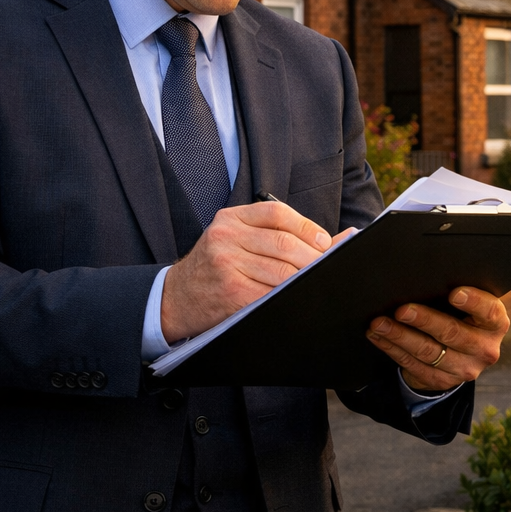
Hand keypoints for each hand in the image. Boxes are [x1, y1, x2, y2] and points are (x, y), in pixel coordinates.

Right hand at [161, 202, 331, 342]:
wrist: (175, 298)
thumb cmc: (215, 267)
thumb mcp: (235, 239)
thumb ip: (276, 233)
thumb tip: (335, 239)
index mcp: (231, 219)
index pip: (277, 213)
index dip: (307, 227)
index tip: (325, 242)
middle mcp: (226, 237)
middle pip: (284, 243)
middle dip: (313, 257)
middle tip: (327, 266)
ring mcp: (226, 264)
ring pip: (282, 270)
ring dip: (304, 278)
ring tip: (314, 282)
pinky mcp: (230, 291)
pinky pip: (271, 293)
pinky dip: (288, 295)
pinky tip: (295, 296)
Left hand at [367, 287, 509, 391]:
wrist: (462, 352)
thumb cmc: (462, 314)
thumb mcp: (470, 304)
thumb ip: (459, 292)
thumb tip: (428, 275)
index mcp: (496, 324)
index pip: (490, 312)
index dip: (473, 302)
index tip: (454, 293)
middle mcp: (485, 349)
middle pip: (452, 333)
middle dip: (424, 320)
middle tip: (402, 310)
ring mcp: (465, 369)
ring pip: (428, 352)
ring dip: (400, 336)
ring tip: (379, 323)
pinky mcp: (443, 381)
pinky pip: (413, 365)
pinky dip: (393, 349)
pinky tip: (379, 337)